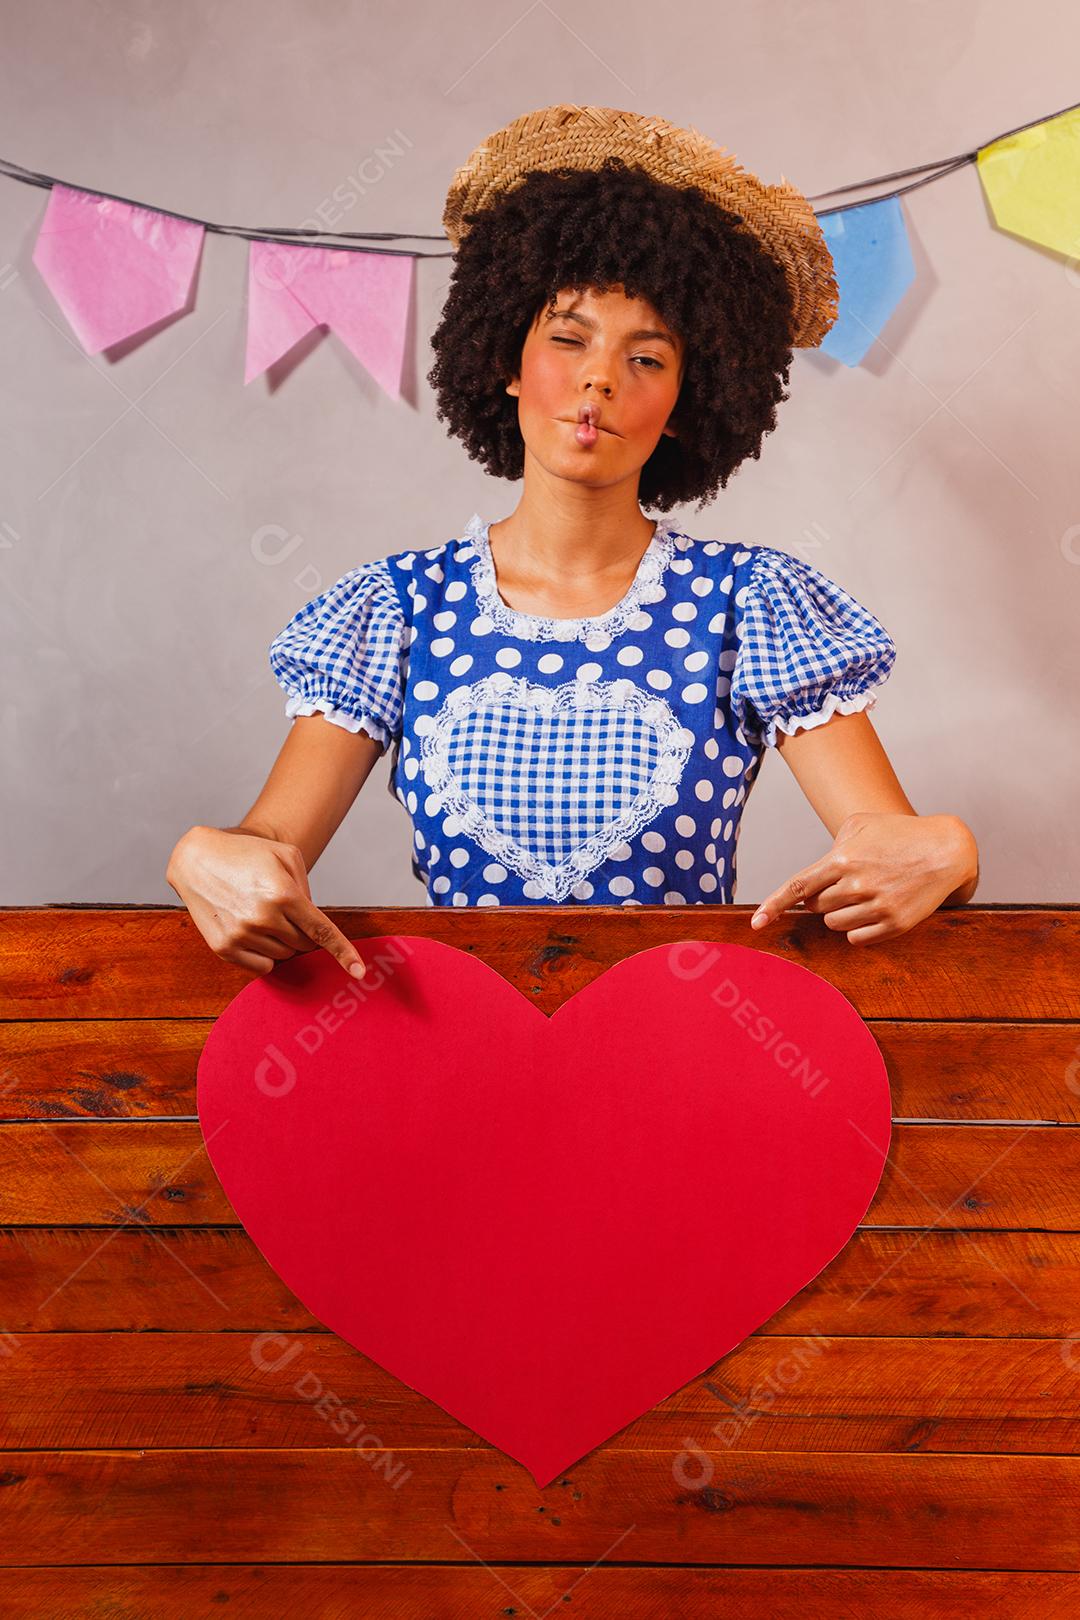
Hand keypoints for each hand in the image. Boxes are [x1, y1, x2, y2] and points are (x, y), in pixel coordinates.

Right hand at [165, 825, 367, 979]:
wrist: (197, 858)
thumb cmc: (246, 854)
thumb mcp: (286, 856)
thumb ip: (307, 889)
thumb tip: (313, 924)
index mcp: (283, 894)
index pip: (321, 932)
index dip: (344, 953)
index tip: (359, 971)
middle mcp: (262, 917)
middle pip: (303, 944)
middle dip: (302, 932)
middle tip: (285, 911)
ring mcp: (241, 935)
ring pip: (284, 956)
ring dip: (282, 941)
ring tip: (261, 914)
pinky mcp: (224, 948)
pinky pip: (262, 966)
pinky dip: (265, 954)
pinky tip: (252, 931)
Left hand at [749, 811, 978, 945]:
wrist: (947, 850)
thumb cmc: (900, 834)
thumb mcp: (861, 824)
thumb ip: (833, 845)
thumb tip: (816, 876)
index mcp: (842, 859)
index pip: (797, 888)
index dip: (773, 907)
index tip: (757, 923)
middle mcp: (856, 885)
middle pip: (816, 909)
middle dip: (823, 901)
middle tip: (845, 886)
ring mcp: (876, 906)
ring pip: (834, 926)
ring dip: (841, 915)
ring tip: (864, 895)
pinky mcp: (894, 924)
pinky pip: (858, 939)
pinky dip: (859, 930)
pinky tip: (874, 911)